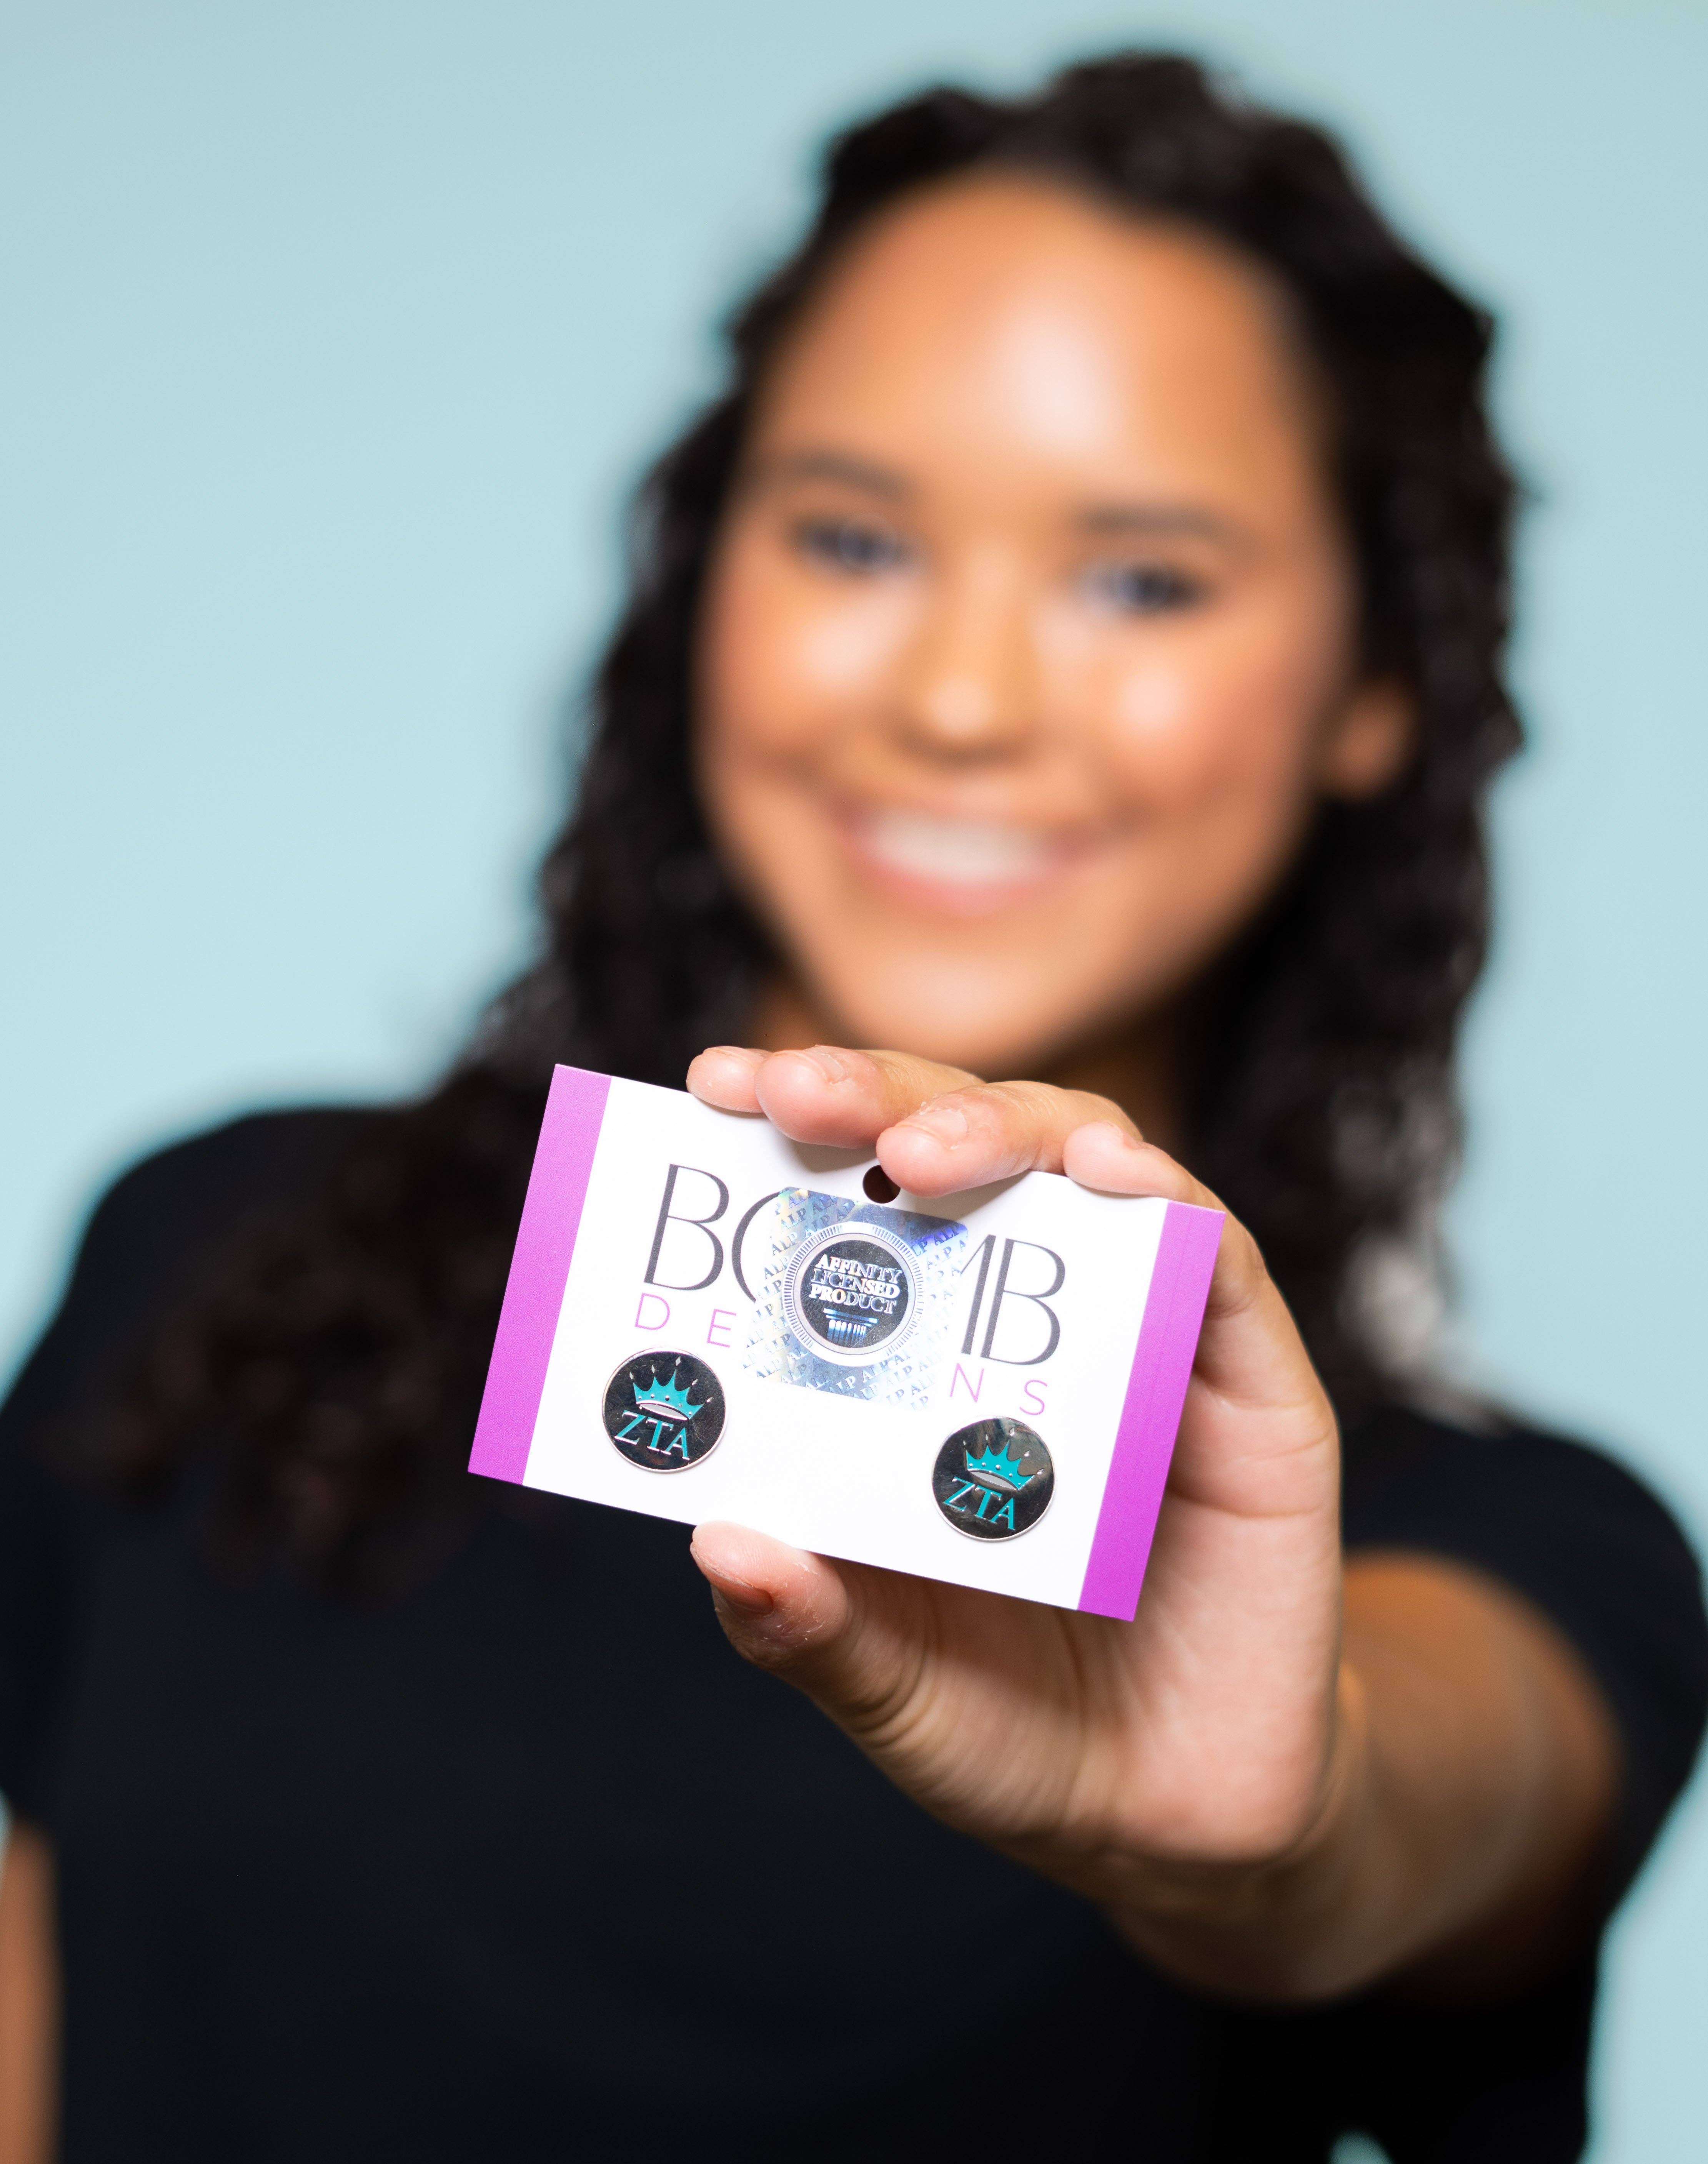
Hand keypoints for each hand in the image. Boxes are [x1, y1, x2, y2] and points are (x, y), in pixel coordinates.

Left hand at [685, 1043, 1352, 1991]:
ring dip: (1001, 1133)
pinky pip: (1212, 1259)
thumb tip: (715, 1543)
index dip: (787, 1135)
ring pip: (1080, 1163)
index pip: (845, 1205)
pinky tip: (1114, 1177)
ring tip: (925, 1150)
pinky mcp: (1248, 1381)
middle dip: (877, 1101)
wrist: (1172, 1817)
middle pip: (955, 1150)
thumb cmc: (1011, 1730)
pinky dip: (1167, 1203)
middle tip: (799, 1096)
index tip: (713, 1089)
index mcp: (907, 1364)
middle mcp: (1017, 1321)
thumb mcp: (887, 1688)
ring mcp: (1136, 1334)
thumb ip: (806, 1629)